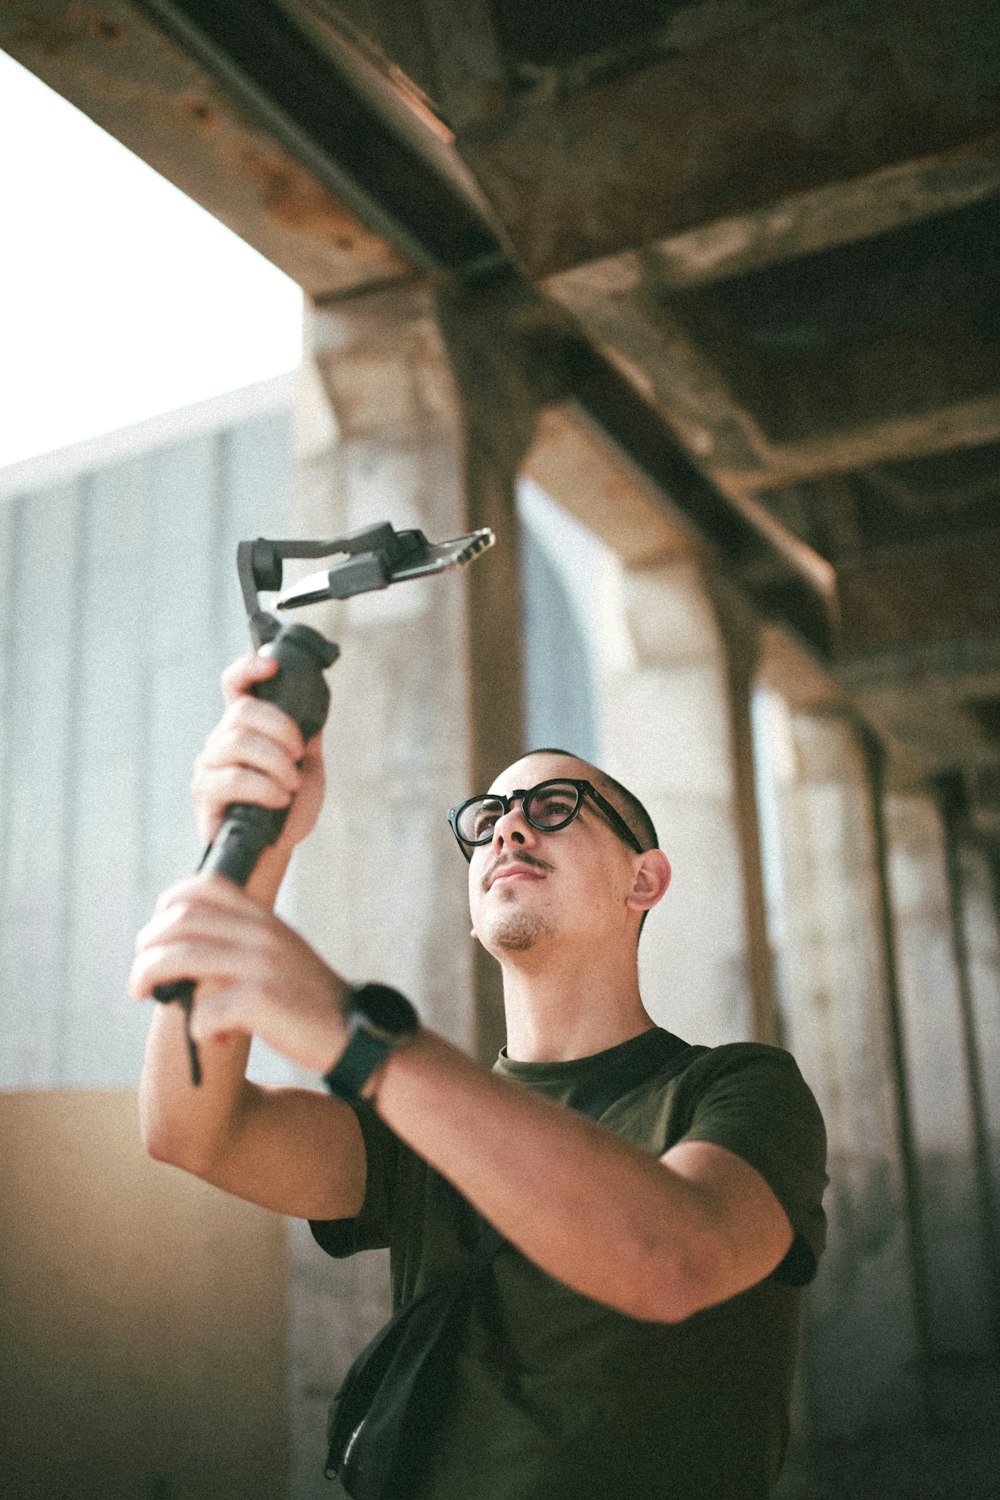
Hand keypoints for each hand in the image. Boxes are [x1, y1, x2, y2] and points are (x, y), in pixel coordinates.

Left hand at [130, 875, 348, 1074]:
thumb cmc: (306, 1001)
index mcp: (263, 917)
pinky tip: (214, 1040)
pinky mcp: (262, 999)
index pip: (204, 886)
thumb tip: (185, 946)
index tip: (155, 935)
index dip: (167, 905)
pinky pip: (204, 1009)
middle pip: (181, 920)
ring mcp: (262, 963)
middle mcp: (261, 932)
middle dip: (147, 948)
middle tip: (139, 978)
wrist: (353, 1033)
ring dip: (149, 978)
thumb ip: (241, 940)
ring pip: (181, 958)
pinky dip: (197, 1029)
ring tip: (145, 997)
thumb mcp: (278, 953)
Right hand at [192, 652, 325, 857]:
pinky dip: (265, 787)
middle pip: (242, 711)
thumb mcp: (306, 765)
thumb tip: (315, 705)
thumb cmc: (288, 807)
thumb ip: (306, 735)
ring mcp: (209, 766)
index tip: (273, 665)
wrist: (276, 850)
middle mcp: (221, 741)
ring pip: (239, 742)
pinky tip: (280, 799)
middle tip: (298, 756)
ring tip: (291, 785)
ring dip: (276, 762)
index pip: (234, 684)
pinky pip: (234, 778)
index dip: (248, 668)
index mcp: (244, 727)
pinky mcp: (205, 795)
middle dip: (281, 730)